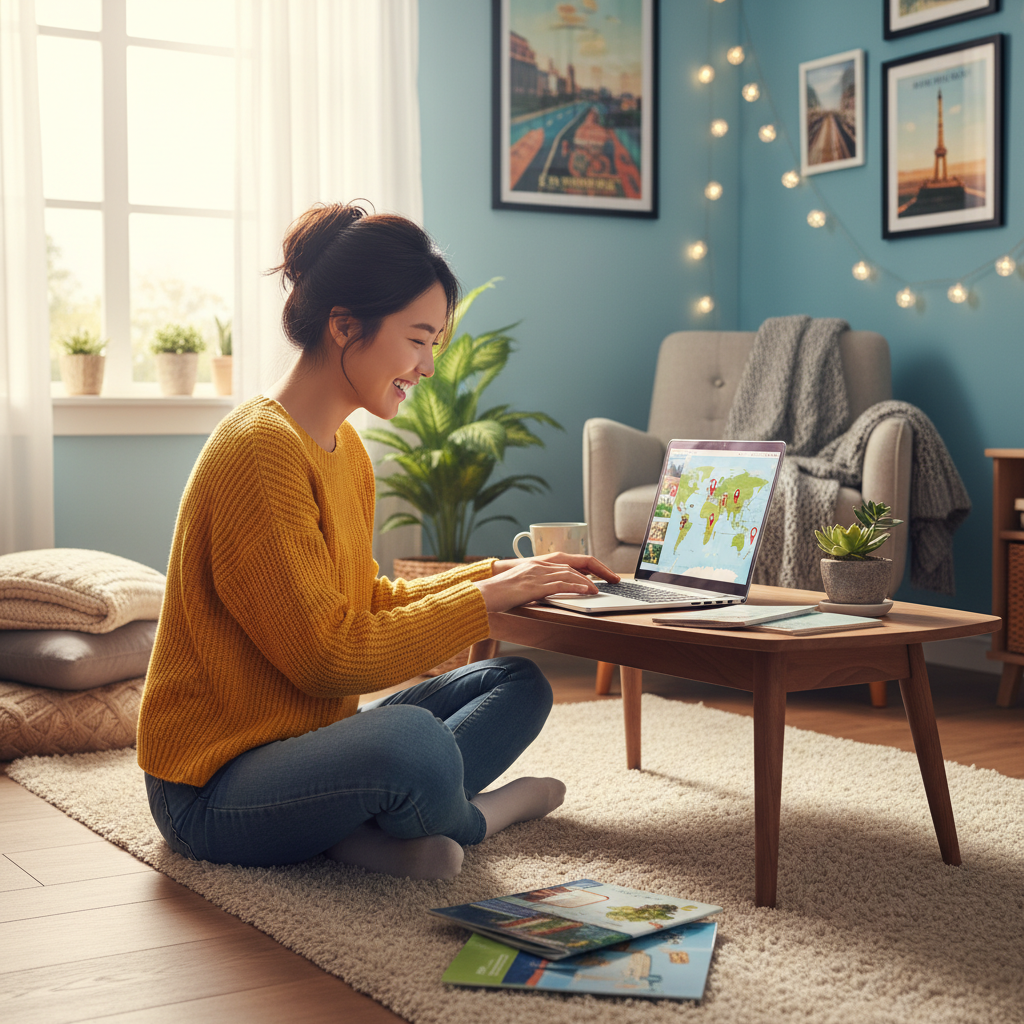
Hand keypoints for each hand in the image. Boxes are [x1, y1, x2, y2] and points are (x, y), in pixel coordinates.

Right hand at [476, 553, 619, 614]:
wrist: (483, 595)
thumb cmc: (500, 594)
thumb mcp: (523, 587)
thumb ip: (539, 587)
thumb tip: (555, 593)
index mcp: (537, 564)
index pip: (569, 562)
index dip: (589, 567)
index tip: (603, 574)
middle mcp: (539, 566)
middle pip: (573, 566)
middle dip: (595, 572)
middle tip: (610, 580)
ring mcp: (536, 575)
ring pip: (568, 574)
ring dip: (587, 582)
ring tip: (599, 590)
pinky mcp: (533, 586)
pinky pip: (559, 585)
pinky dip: (575, 587)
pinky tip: (585, 591)